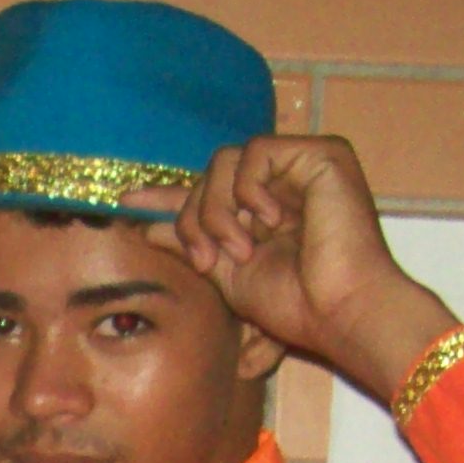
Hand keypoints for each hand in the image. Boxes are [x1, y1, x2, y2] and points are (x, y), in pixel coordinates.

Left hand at [133, 135, 461, 401]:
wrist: (338, 310)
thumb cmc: (296, 304)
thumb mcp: (228, 275)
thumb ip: (194, 245)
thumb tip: (150, 227)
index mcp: (264, 210)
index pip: (208, 191)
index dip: (166, 195)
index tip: (125, 202)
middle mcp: (284, 183)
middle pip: (208, 175)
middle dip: (195, 218)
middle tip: (206, 259)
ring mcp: (303, 166)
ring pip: (226, 161)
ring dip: (217, 210)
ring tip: (240, 249)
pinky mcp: (322, 154)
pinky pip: (256, 151)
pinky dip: (248, 189)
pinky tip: (266, 221)